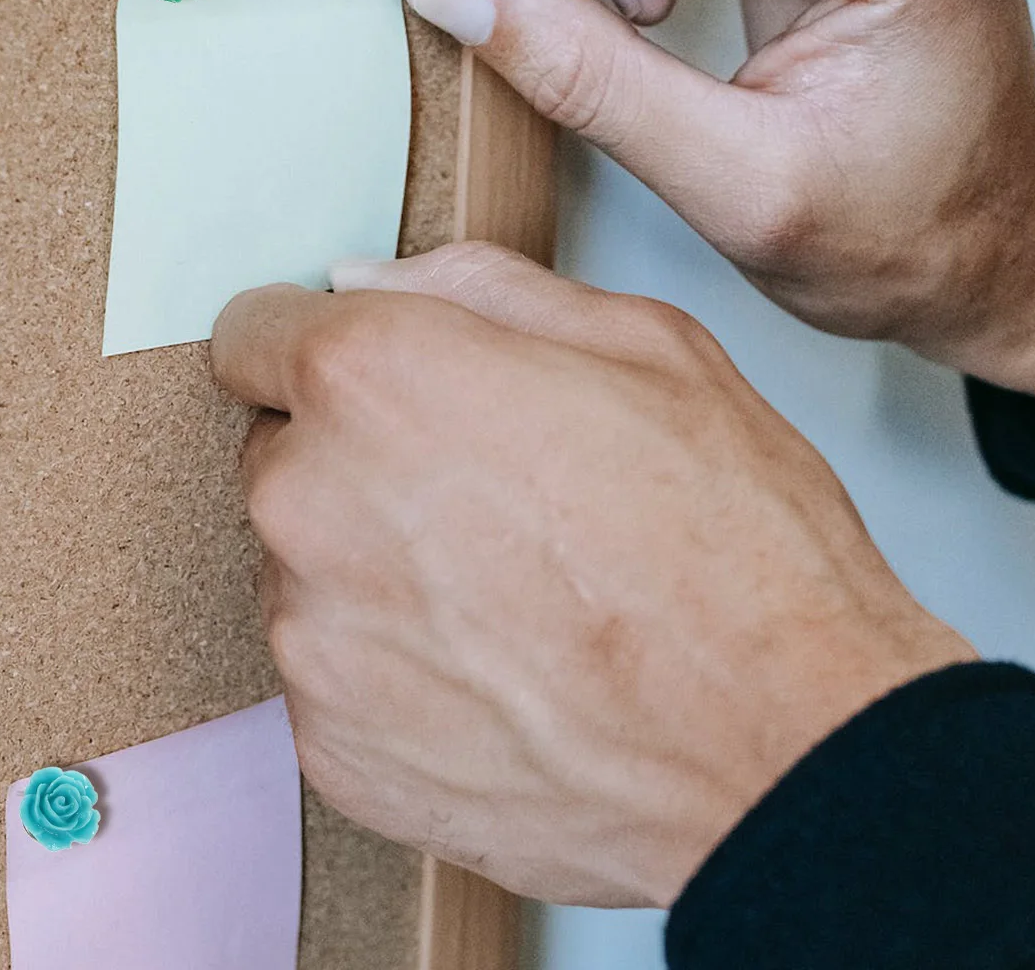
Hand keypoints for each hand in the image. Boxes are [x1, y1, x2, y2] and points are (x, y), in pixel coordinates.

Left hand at [209, 242, 974, 905]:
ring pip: (306, 568)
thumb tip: (373, 283)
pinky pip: (333, 676)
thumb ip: (479, 288)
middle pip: (280, 452)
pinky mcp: (333, 751)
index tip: (366, 376)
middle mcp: (310, 503)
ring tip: (509, 591)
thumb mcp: (641, 341)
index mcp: (372, 378)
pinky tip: (501, 669)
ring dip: (376, 567)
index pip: (249, 334)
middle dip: (356, 456)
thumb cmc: (730, 543)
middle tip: (484, 488)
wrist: (784, 744)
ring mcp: (313, 641)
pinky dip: (394, 669)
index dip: (317, 345)